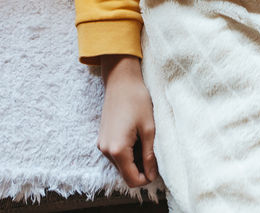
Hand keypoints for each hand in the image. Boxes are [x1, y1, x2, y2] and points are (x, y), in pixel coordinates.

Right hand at [97, 55, 158, 187]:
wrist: (120, 80)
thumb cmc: (137, 100)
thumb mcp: (148, 129)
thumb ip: (149, 155)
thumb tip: (152, 175)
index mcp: (117, 149)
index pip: (132, 179)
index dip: (146, 178)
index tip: (157, 168)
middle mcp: (106, 150)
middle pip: (125, 173)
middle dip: (141, 169)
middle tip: (153, 152)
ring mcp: (102, 144)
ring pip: (120, 165)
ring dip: (134, 160)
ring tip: (145, 141)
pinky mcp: (102, 138)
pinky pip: (115, 154)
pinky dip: (127, 152)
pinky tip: (136, 137)